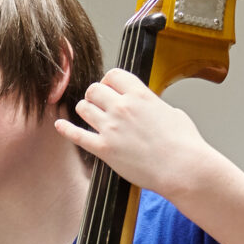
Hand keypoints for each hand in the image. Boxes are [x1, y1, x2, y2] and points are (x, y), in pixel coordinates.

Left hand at [55, 68, 206, 199]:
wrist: (183, 168)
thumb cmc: (184, 144)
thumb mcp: (172, 112)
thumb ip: (155, 106)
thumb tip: (151, 107)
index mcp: (140, 94)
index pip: (113, 75)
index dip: (108, 81)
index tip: (109, 88)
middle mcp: (122, 107)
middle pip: (94, 89)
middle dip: (95, 95)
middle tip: (98, 104)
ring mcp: (111, 128)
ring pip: (83, 108)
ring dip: (85, 110)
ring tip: (90, 117)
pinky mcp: (104, 149)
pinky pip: (77, 135)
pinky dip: (65, 129)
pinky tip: (59, 125)